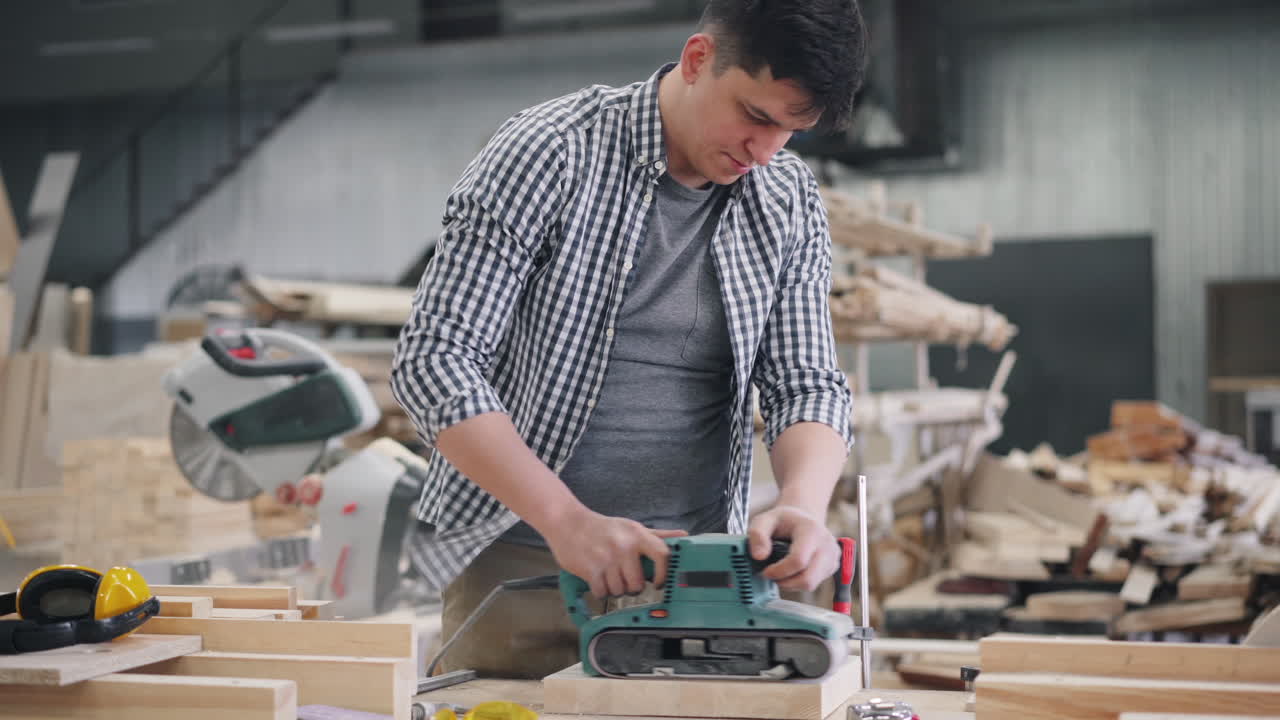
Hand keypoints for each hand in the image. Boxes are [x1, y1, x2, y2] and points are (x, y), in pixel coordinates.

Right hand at [542, 507, 686, 597]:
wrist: (568, 522)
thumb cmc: (603, 527)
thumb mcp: (632, 527)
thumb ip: (658, 534)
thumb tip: (683, 536)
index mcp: (637, 535)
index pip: (662, 554)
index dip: (664, 573)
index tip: (659, 583)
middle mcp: (624, 546)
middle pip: (638, 583)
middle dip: (631, 586)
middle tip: (624, 578)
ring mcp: (607, 558)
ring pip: (619, 591)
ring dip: (614, 588)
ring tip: (608, 575)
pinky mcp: (590, 570)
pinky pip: (602, 593)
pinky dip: (600, 590)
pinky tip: (597, 579)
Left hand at [748, 505, 838, 590]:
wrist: (802, 518)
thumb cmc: (782, 521)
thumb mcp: (764, 520)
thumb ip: (757, 535)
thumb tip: (759, 556)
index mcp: (811, 530)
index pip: (798, 560)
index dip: (779, 571)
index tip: (765, 571)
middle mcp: (826, 544)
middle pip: (808, 579)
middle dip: (785, 582)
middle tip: (771, 576)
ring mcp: (832, 556)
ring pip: (811, 584)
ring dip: (791, 583)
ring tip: (780, 571)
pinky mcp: (833, 566)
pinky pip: (815, 583)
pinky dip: (799, 582)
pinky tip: (792, 570)